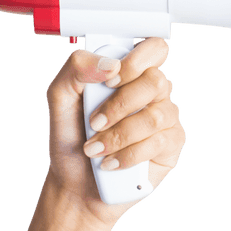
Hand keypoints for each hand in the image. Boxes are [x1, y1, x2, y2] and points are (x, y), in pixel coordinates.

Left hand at [43, 38, 184, 227]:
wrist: (74, 181)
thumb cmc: (70, 137)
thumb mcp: (59, 97)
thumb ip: (76, 68)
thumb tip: (111, 64)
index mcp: (128, 73)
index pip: (153, 49)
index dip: (135, 62)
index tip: (108, 82)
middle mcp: (151, 92)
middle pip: (156, 81)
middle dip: (119, 105)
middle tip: (94, 122)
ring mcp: (164, 117)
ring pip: (157, 116)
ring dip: (119, 135)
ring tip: (95, 149)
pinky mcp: (170, 145)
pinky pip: (160, 142)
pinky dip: (129, 154)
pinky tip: (111, 162)